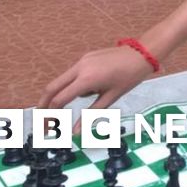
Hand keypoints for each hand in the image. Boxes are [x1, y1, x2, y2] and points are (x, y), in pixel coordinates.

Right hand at [39, 46, 153, 125]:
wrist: (142, 53)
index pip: (59, 100)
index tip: (47, 128)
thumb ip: (90, 114)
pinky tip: (96, 86)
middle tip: (43, 120)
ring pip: (62, 80)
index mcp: (86, 79)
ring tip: (96, 93)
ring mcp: (81, 60)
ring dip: (63, 93)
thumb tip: (75, 133)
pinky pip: (73, 73)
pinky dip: (75, 84)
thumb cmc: (130, 77)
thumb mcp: (111, 97)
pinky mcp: (86, 57)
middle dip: (44, 105)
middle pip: (51, 88)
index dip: (50, 116)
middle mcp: (79, 68)